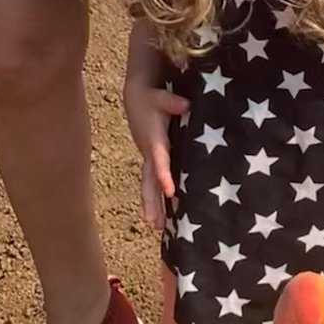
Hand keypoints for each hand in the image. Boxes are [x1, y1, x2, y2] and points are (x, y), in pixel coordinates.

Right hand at [123, 80, 188, 230]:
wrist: (136, 99)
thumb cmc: (151, 99)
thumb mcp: (161, 97)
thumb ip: (173, 102)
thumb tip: (187, 105)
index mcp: (154, 140)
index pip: (159, 160)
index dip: (163, 175)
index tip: (169, 191)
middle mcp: (149, 153)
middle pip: (149, 181)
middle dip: (151, 201)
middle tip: (154, 223)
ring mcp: (149, 158)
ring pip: (149, 185)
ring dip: (152, 205)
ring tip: (155, 227)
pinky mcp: (151, 160)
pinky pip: (152, 182)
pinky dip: (155, 198)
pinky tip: (162, 214)